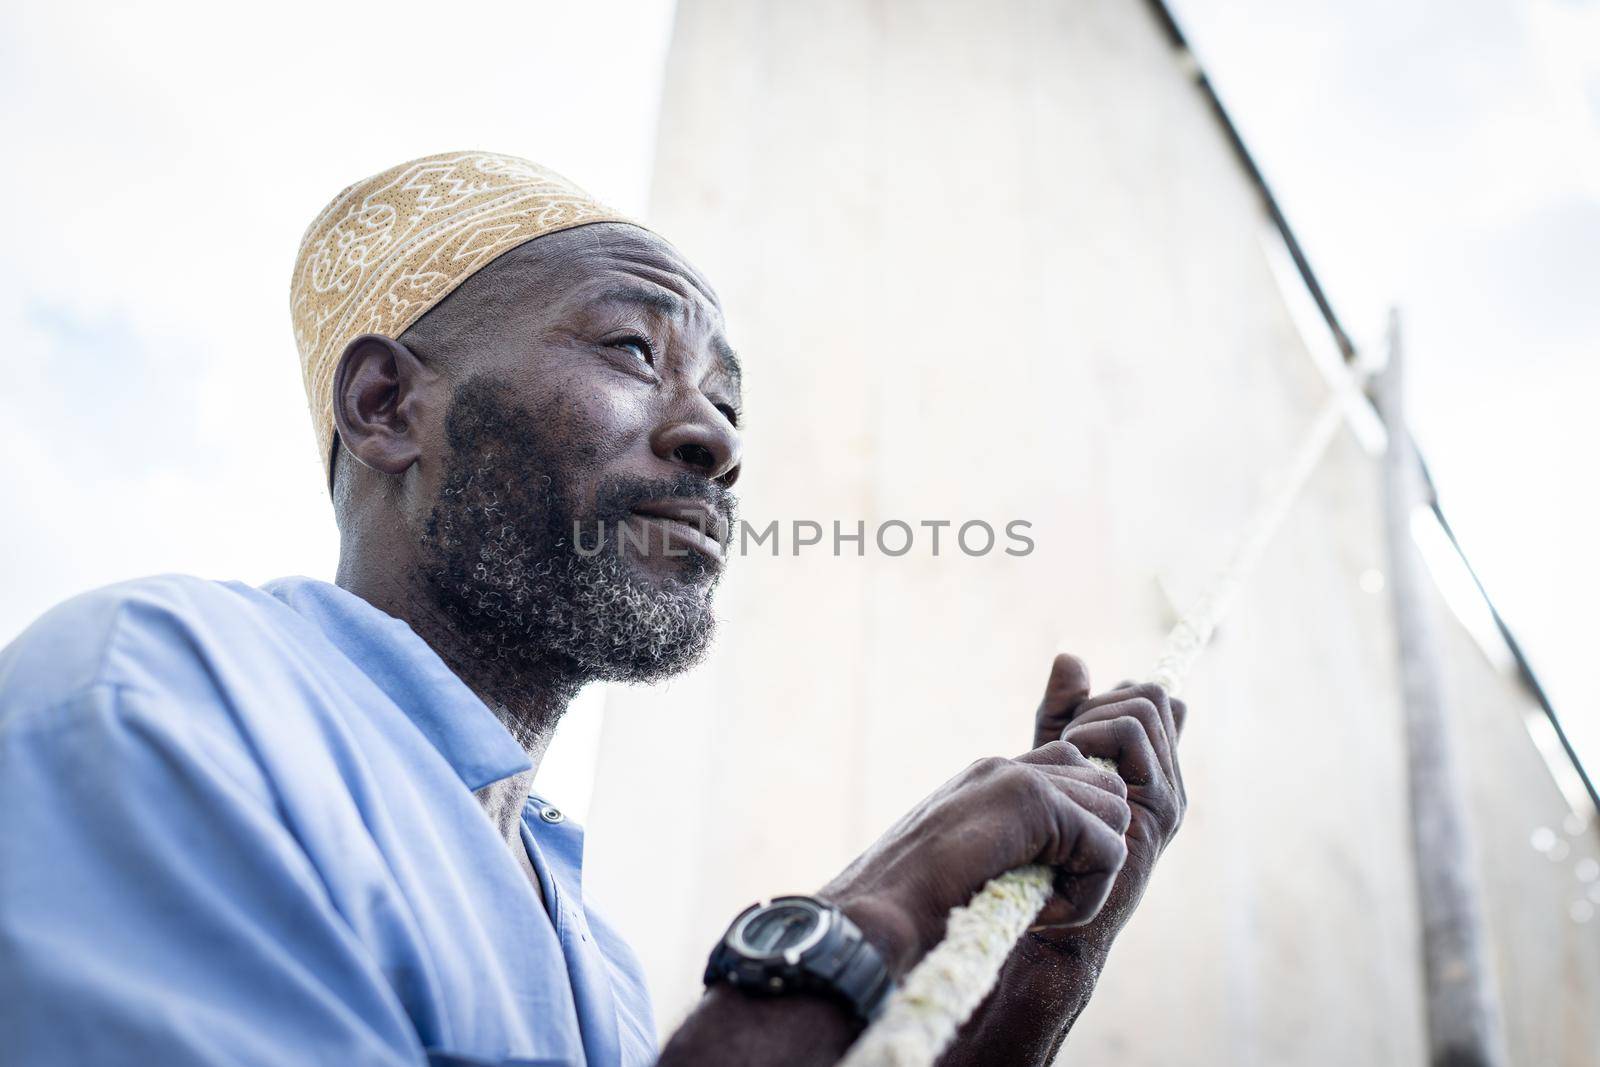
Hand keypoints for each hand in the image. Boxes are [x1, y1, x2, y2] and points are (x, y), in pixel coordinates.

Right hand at [818, 720, 1133, 977]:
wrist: (873, 916)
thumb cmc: (905, 906)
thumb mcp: (963, 863)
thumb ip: (1003, 845)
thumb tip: (1053, 864)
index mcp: (987, 778)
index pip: (1070, 773)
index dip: (1074, 832)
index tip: (1037, 882)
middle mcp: (1004, 767)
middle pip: (1103, 787)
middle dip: (1092, 847)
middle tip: (1046, 896)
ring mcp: (1019, 779)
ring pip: (1113, 816)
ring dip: (1091, 872)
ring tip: (1042, 905)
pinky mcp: (1036, 805)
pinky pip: (1108, 850)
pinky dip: (1086, 895)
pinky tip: (1042, 915)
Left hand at [1027, 654, 1187, 943]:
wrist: (1041, 903)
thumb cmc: (1039, 835)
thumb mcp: (1050, 760)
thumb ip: (1062, 713)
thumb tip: (1071, 657)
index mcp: (1151, 766)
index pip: (1152, 696)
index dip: (1109, 696)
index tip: (1072, 727)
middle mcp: (1169, 778)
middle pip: (1152, 692)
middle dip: (1097, 703)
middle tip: (1063, 743)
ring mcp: (1169, 794)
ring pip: (1145, 704)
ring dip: (1092, 719)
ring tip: (1066, 758)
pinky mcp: (1157, 810)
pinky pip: (1128, 734)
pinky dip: (1090, 732)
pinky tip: (1067, 764)